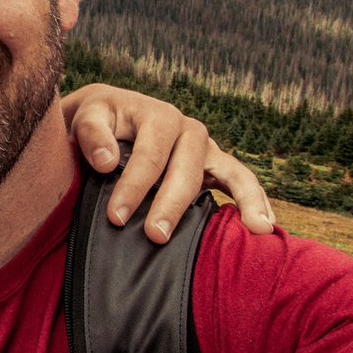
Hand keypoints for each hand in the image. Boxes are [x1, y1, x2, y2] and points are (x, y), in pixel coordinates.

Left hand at [61, 83, 274, 243]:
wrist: (112, 115)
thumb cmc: (100, 120)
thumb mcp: (88, 117)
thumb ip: (92, 135)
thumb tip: (107, 163)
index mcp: (159, 116)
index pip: (149, 157)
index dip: (133, 188)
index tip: (116, 217)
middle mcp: (189, 130)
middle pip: (186, 171)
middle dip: (171, 205)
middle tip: (155, 236)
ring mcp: (207, 149)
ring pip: (230, 173)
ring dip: (243, 201)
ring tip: (256, 230)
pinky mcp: (215, 166)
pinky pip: (241, 181)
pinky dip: (256, 200)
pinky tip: (263, 226)